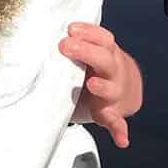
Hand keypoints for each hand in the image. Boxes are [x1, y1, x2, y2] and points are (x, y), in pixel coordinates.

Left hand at [61, 21, 142, 148]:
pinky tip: (121, 139)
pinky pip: (117, 123)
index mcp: (108, 53)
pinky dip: (119, 130)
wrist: (126, 89)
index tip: (70, 28)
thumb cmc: (96, 66)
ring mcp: (114, 93)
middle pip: (105, 60)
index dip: (89, 32)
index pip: (103, 39)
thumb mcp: (90, 52)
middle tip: (65, 46)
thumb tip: (41, 30)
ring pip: (111, 90)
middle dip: (86, 52)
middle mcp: (113, 72)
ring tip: (92, 85)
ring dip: (103, 87)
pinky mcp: (112, 114)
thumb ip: (74, 44)